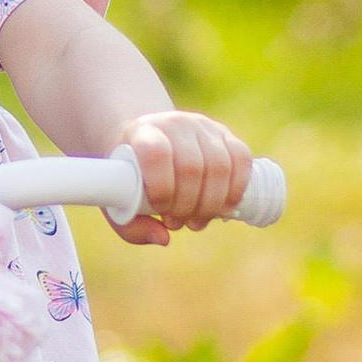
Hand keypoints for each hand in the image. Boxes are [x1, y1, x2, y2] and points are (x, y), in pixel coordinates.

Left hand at [108, 110, 251, 247]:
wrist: (146, 141)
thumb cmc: (132, 176)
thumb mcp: (119, 199)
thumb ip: (133, 226)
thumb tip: (164, 238)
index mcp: (142, 133)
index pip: (157, 154)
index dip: (162, 187)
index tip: (159, 210)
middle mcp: (174, 124)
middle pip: (191, 166)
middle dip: (188, 205)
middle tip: (177, 222)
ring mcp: (202, 126)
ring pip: (219, 166)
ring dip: (211, 204)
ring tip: (196, 221)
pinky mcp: (225, 134)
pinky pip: (242, 159)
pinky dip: (237, 189)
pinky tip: (224, 208)